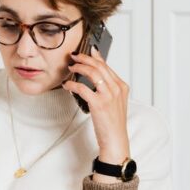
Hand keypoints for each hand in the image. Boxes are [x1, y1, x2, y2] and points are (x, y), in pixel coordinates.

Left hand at [62, 46, 129, 169]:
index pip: (107, 66)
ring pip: (92, 73)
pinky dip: (72, 84)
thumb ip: (107, 88)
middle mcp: (117, 89)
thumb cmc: (113, 122)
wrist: (115, 139)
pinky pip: (82, 88)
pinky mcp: (99, 104)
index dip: (95, 56)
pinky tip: (67, 85)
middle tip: (74, 56)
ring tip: (70, 67)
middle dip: (84, 58)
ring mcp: (108, 96)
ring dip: (79, 67)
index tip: (87, 50)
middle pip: (99, 66)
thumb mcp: (114, 101)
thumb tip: (93, 76)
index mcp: (122, 86)